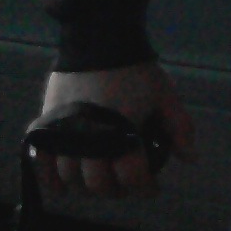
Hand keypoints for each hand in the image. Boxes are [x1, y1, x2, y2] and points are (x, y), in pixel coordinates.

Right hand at [35, 62, 196, 200]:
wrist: (100, 40)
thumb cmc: (136, 70)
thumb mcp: (165, 96)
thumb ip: (179, 128)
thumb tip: (190, 159)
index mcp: (123, 135)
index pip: (132, 177)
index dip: (144, 189)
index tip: (151, 189)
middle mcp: (91, 141)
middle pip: (99, 184)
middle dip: (116, 190)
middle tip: (126, 184)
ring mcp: (65, 134)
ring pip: (71, 177)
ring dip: (87, 186)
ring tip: (100, 180)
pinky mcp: (47, 125)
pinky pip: (40, 162)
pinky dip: (49, 179)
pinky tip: (62, 187)